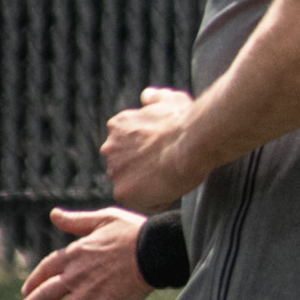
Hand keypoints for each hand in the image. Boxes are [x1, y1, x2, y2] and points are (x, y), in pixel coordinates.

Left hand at [4, 206, 153, 299]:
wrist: (155, 249)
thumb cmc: (134, 231)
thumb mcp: (103, 218)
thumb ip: (76, 220)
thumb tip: (53, 214)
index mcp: (75, 254)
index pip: (46, 270)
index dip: (34, 281)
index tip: (26, 292)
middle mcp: (76, 276)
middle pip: (44, 295)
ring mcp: (89, 293)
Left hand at [102, 87, 198, 210]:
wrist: (190, 142)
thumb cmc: (183, 121)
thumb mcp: (170, 99)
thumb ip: (156, 98)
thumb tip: (148, 95)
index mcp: (118, 127)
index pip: (128, 146)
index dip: (148, 151)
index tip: (165, 151)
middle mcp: (109, 148)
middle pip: (125, 166)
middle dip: (143, 168)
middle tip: (169, 167)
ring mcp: (114, 171)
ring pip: (132, 186)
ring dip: (148, 186)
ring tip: (172, 179)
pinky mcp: (123, 193)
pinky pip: (142, 204)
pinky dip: (157, 201)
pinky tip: (173, 191)